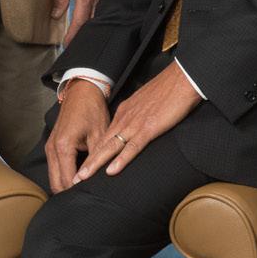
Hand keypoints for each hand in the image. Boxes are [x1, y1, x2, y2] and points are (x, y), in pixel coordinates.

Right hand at [45, 78, 108, 193]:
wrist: (81, 91)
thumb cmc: (92, 110)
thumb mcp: (99, 134)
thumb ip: (97, 158)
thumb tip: (99, 178)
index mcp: (63, 147)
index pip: (67, 181)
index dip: (78, 193)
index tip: (91, 200)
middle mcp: (52, 149)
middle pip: (56, 184)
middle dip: (69, 194)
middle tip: (88, 200)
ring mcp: (49, 147)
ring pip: (53, 178)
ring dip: (65, 186)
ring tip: (83, 193)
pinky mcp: (51, 146)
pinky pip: (54, 168)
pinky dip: (62, 177)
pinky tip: (77, 179)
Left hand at [52, 0, 110, 44]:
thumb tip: (56, 14)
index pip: (79, 21)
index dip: (73, 35)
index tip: (67, 45)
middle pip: (91, 22)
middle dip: (83, 35)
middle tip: (75, 44)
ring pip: (98, 15)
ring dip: (90, 27)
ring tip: (82, 36)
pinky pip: (103, 7)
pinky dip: (97, 16)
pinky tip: (93, 20)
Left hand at [73, 60, 201, 183]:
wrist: (181, 79)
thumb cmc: (169, 90)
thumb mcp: (147, 102)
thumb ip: (139, 114)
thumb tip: (137, 125)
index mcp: (125, 112)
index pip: (106, 135)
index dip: (94, 151)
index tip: (85, 164)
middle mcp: (125, 118)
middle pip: (102, 143)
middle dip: (88, 161)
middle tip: (75, 177)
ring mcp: (135, 123)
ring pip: (111, 147)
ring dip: (96, 163)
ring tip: (82, 178)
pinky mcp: (149, 128)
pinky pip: (132, 147)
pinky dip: (121, 160)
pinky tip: (111, 171)